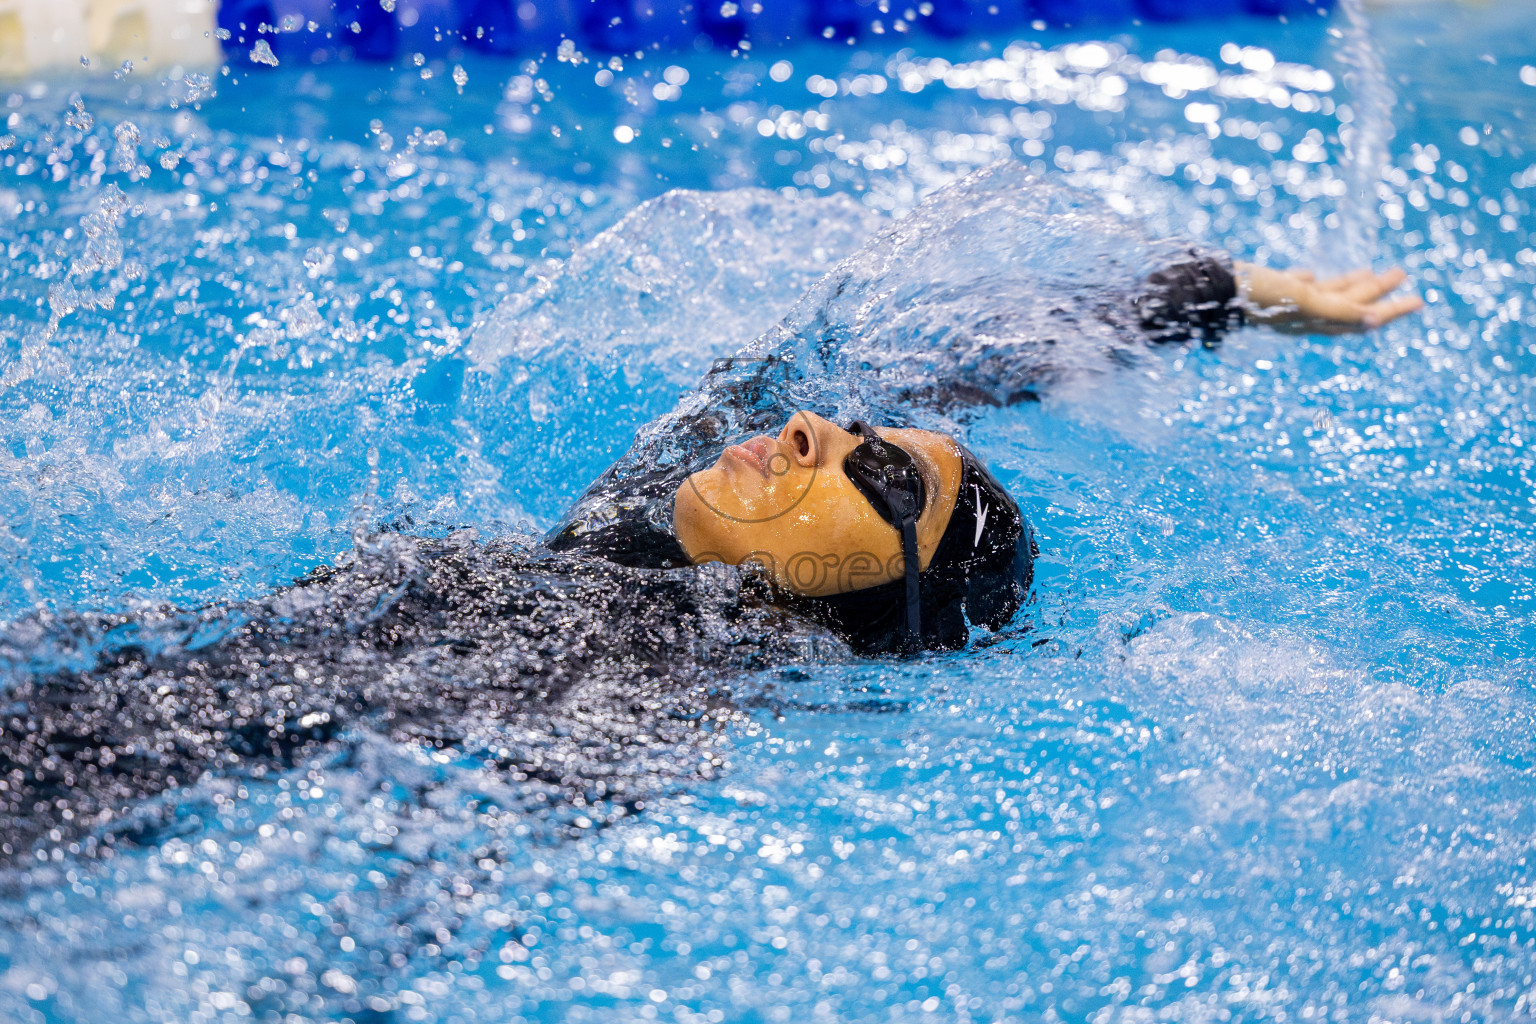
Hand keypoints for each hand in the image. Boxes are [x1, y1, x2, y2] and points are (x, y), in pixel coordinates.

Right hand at [1234, 263, 1423, 334]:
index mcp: (1315, 319)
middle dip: (1378, 291)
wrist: (1217, 290)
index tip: (1417, 301)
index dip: (1391, 310)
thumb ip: (1339, 309)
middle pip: (1351, 304)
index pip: (1363, 317)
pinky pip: (1300, 285)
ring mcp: (1288, 302)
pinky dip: (1313, 280)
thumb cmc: (1260, 295)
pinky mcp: (1271, 288)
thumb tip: (1376, 321)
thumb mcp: (1303, 299)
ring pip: (1329, 293)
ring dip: (1353, 283)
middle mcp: (1305, 314)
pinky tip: (1313, 273)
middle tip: (1402, 274)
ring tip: (1372, 272)